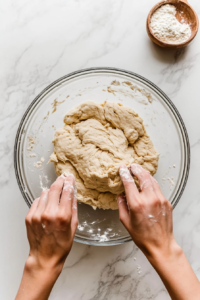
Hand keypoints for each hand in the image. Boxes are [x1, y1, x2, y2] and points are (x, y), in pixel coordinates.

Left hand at [26, 174, 77, 271]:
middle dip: (59, 182)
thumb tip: (73, 194)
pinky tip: (46, 206)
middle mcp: (49, 213)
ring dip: (51, 193)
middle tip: (62, 179)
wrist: (45, 257)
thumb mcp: (73, 226)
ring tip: (54, 198)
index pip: (67, 192)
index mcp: (63, 216)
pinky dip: (42, 201)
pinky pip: (37, 201)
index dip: (69, 182)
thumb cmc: (61, 245)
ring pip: (44, 194)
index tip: (70, 177)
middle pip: (54, 189)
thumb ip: (73, 208)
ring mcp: (37, 215)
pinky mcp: (29, 217)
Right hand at [118, 164, 199, 299]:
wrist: (160, 244)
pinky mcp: (166, 202)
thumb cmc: (142, 236)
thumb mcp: (125, 221)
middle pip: (143, 177)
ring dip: (144, 174)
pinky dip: (151, 182)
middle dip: (136, 169)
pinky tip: (147, 182)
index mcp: (137, 204)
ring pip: (152, 180)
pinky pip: (158, 188)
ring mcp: (159, 199)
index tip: (122, 168)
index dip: (124, 173)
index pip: (129, 182)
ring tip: (139, 170)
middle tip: (132, 166)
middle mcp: (149, 199)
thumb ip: (122, 205)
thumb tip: (121, 195)